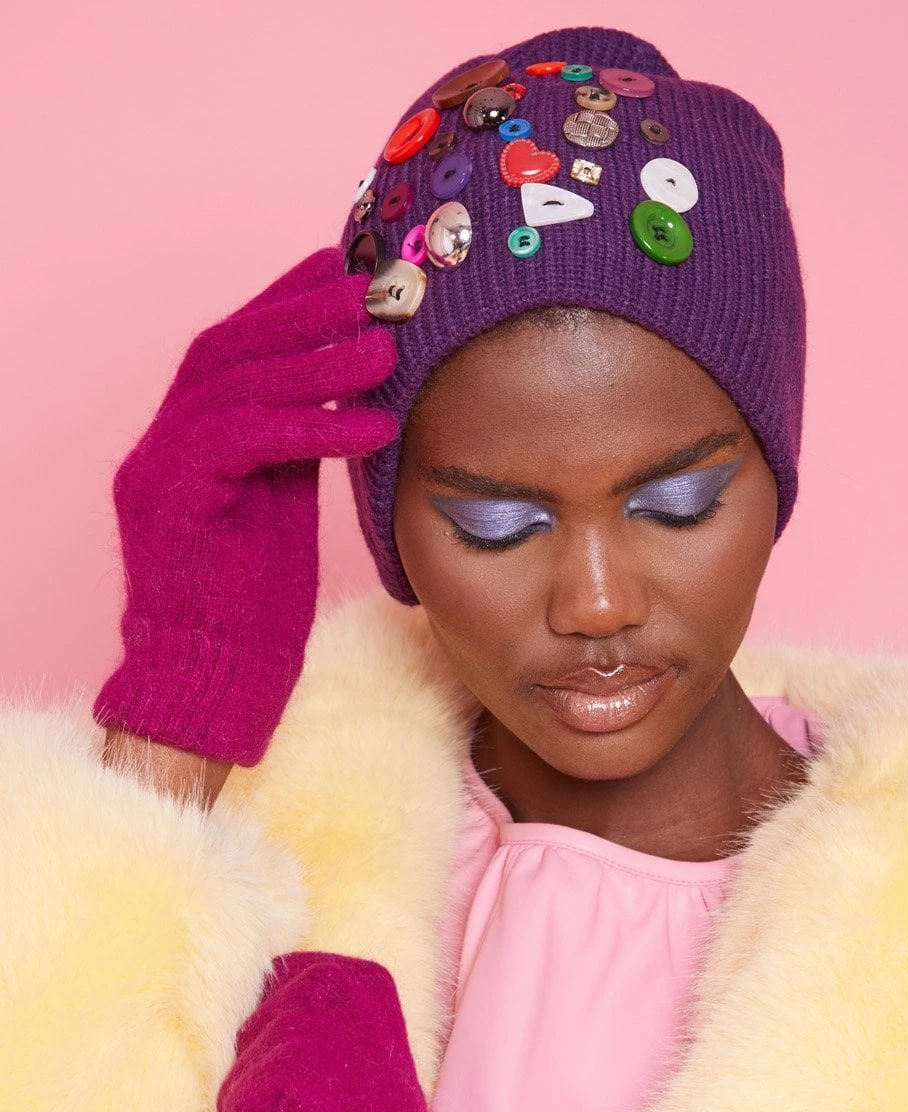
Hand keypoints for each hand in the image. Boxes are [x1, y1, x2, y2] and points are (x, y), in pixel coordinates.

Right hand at [93, 248, 397, 766]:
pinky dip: (316, 426)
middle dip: (297, 311)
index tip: (337, 272)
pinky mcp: (172, 500)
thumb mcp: (280, 507)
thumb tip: (347, 393)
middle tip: (365, 287)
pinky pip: (248, 440)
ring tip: (383, 347)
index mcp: (185, 441)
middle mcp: (160, 443)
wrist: (209, 678)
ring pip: (236, 385)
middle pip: (226, 348)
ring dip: (315, 360)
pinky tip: (374, 424)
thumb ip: (295, 446)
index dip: (281, 304)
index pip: (230, 351)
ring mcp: (158, 468)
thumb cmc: (251, 607)